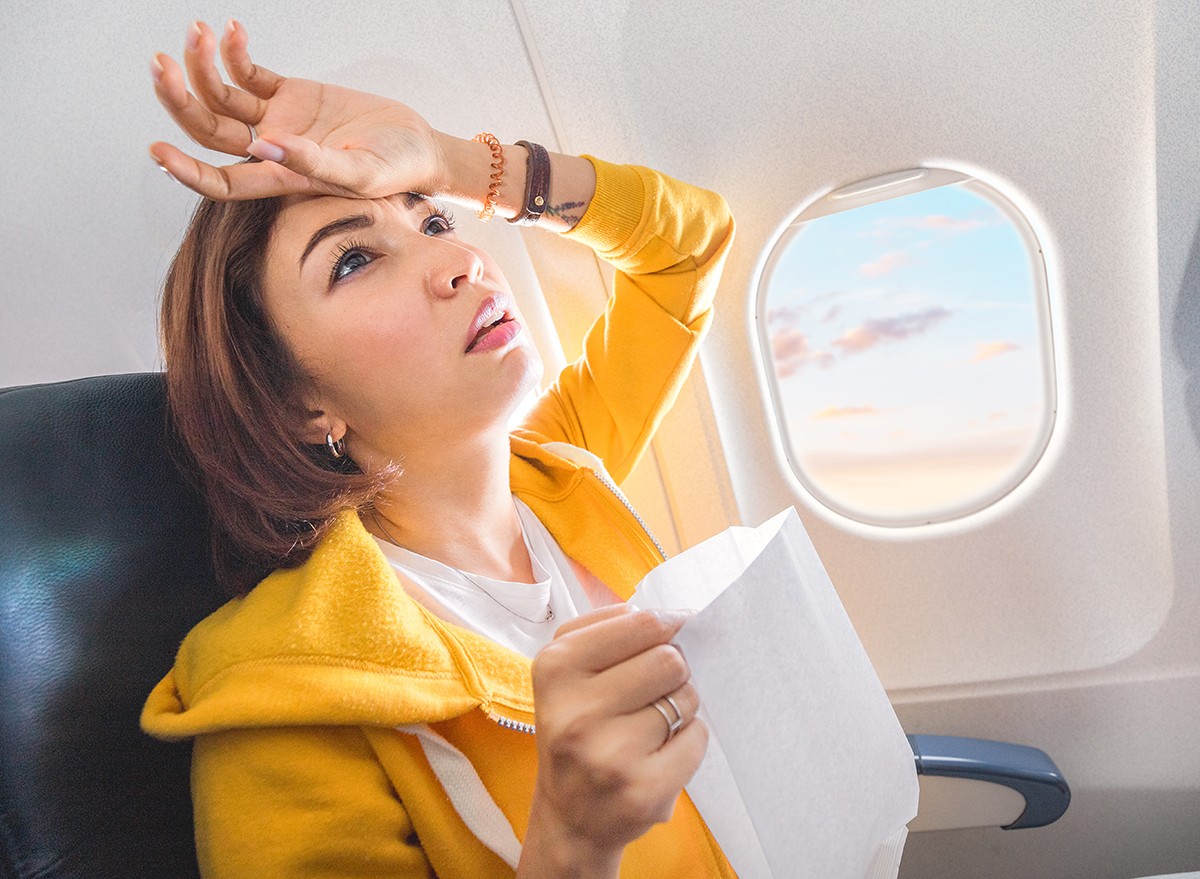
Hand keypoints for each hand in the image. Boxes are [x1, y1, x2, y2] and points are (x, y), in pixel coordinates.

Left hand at [149, 20, 447, 200]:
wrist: (418, 146)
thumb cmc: (396, 171)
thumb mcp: (362, 174)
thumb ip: (314, 163)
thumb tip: (262, 146)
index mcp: (282, 178)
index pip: (222, 182)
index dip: (186, 171)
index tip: (158, 149)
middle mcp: (270, 150)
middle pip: (207, 129)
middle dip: (178, 99)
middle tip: (161, 64)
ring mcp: (277, 119)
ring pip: (219, 96)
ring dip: (201, 64)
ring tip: (198, 31)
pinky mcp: (290, 94)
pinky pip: (248, 73)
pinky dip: (234, 52)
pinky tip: (230, 30)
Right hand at [520, 606, 706, 876]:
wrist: (569, 818)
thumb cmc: (576, 729)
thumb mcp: (566, 671)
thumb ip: (608, 629)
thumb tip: (671, 614)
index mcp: (555, 668)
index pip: (642, 622)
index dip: (666, 627)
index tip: (669, 634)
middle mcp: (575, 712)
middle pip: (669, 660)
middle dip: (673, 671)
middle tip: (653, 691)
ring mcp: (609, 755)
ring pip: (687, 698)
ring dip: (681, 707)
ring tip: (650, 725)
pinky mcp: (642, 791)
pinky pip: (697, 738)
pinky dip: (689, 740)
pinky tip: (660, 753)